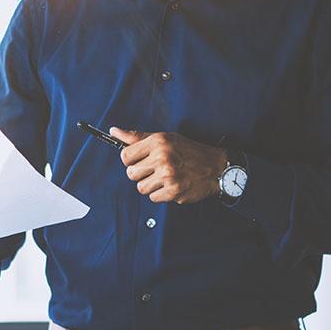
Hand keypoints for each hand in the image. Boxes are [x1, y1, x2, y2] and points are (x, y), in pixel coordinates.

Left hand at [110, 128, 228, 204]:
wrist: (216, 167)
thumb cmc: (188, 151)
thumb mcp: (165, 138)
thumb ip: (138, 137)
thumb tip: (114, 131)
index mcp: (159, 142)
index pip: (125, 156)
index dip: (131, 160)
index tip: (140, 160)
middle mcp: (163, 157)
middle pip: (131, 174)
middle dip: (140, 174)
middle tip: (154, 169)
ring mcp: (168, 175)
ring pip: (141, 188)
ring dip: (151, 185)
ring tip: (164, 177)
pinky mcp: (174, 191)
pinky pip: (153, 197)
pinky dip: (161, 194)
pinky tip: (171, 185)